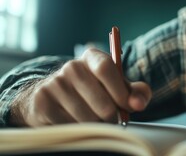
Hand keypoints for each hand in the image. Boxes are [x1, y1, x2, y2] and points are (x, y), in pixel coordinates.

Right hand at [11, 48, 151, 126]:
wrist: (55, 97)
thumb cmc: (96, 91)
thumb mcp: (118, 87)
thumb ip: (136, 92)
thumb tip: (139, 103)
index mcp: (93, 57)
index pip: (106, 68)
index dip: (120, 91)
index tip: (129, 106)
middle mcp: (72, 67)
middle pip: (102, 101)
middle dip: (111, 116)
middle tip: (111, 118)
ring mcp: (55, 84)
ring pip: (87, 118)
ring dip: (95, 125)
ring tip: (93, 118)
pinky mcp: (43, 102)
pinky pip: (70, 126)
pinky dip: (78, 130)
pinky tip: (76, 121)